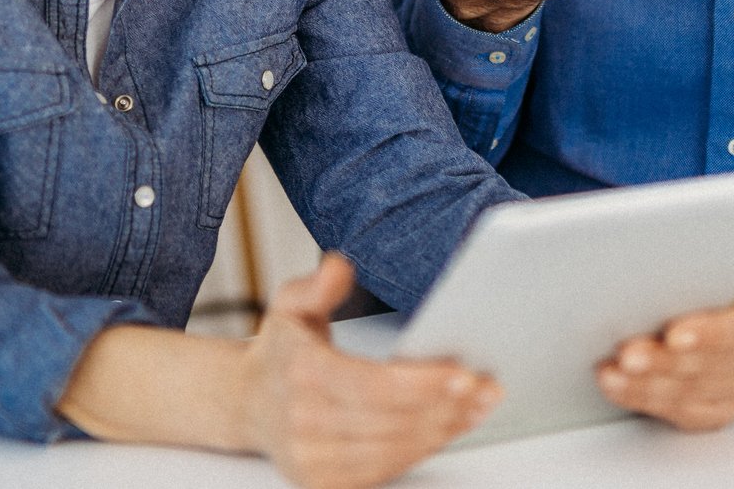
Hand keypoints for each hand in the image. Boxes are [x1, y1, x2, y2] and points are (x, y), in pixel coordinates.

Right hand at [239, 254, 499, 488]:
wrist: (247, 402)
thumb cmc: (282, 351)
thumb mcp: (291, 304)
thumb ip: (317, 285)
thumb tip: (339, 267)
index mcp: (300, 373)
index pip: (371, 385)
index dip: (421, 383)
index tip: (463, 373)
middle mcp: (304, 422)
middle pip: (392, 421)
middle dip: (446, 405)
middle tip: (485, 388)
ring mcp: (313, 459)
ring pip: (394, 450)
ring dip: (443, 429)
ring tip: (476, 406)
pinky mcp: (324, 483)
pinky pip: (385, 470)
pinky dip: (421, 449)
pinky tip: (446, 428)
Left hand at [596, 283, 733, 432]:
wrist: (693, 313)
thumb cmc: (690, 287)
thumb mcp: (695, 270)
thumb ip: (692, 271)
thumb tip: (664, 260)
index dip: (708, 334)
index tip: (672, 336)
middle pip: (710, 364)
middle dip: (663, 361)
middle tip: (627, 354)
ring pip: (691, 392)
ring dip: (645, 383)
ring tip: (612, 372)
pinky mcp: (718, 411)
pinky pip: (680, 413)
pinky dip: (641, 398)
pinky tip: (617, 386)